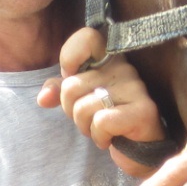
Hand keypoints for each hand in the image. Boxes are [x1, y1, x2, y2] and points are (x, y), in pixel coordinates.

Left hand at [37, 27, 166, 174]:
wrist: (139, 149)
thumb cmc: (108, 119)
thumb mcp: (78, 100)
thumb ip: (58, 91)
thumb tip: (43, 98)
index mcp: (108, 58)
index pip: (87, 36)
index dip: (70, 57)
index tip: (72, 77)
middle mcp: (124, 68)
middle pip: (71, 86)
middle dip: (71, 111)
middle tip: (89, 117)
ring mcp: (135, 88)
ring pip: (83, 107)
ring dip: (85, 127)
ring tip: (100, 129)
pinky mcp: (143, 111)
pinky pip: (101, 122)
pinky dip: (99, 137)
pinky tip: (110, 138)